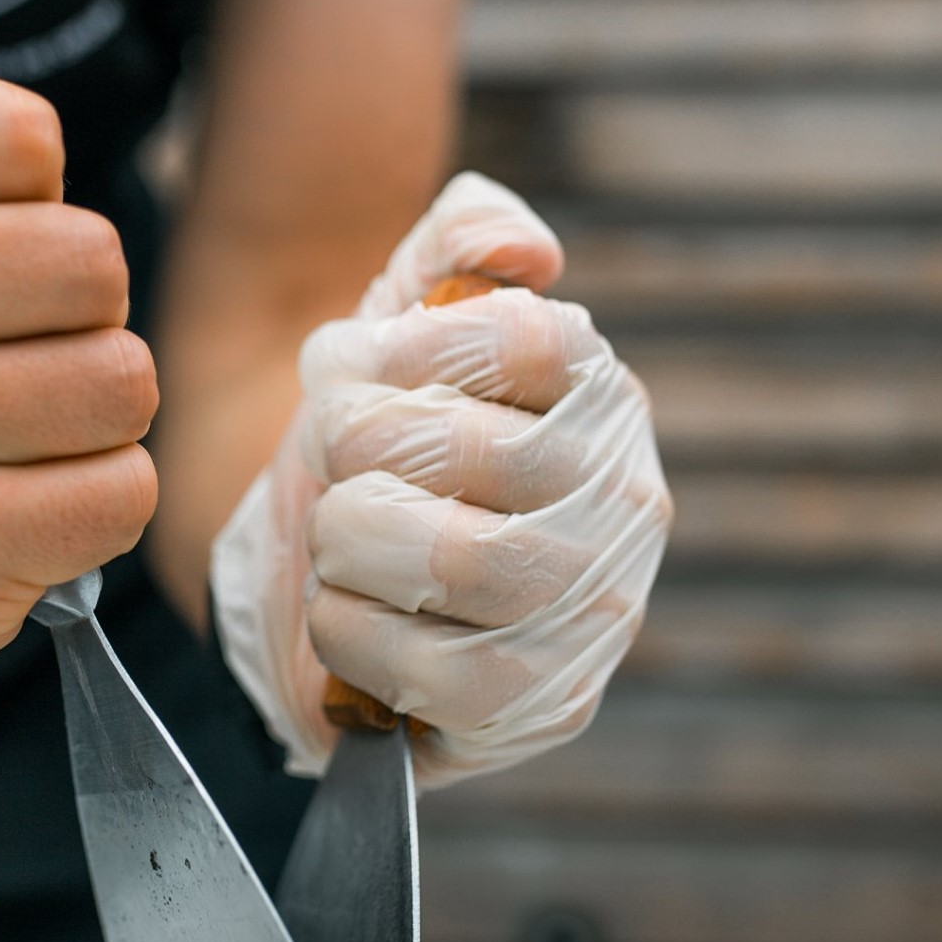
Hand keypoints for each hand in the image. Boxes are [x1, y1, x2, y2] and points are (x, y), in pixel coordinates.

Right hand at [0, 0, 156, 671]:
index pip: (21, 135)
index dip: (34, 193)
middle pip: (89, 262)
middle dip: (83, 310)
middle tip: (13, 349)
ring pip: (119, 380)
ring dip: (99, 409)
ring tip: (21, 426)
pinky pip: (121, 493)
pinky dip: (100, 499)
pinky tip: (26, 503)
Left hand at [209, 173, 671, 788]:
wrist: (319, 571)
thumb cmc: (374, 440)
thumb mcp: (398, 314)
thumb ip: (462, 236)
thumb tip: (528, 252)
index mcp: (597, 394)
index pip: (523, 337)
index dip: (407, 352)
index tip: (356, 370)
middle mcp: (623, 501)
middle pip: (473, 453)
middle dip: (357, 451)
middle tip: (334, 466)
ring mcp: (594, 612)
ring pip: (461, 562)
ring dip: (352, 543)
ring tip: (341, 540)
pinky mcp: (545, 706)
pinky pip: (442, 670)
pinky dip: (354, 634)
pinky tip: (344, 614)